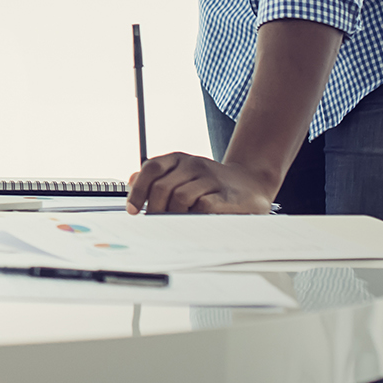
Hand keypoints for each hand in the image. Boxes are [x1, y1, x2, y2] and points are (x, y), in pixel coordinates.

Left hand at [127, 153, 277, 214]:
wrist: (252, 183)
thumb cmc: (212, 183)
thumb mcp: (182, 175)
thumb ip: (158, 178)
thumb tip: (131, 180)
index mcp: (179, 159)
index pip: (151, 169)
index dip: (138, 191)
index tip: (133, 211)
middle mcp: (193, 164)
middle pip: (162, 187)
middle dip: (154, 210)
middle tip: (155, 224)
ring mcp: (210, 178)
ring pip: (179, 197)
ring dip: (173, 215)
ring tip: (176, 223)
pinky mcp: (225, 196)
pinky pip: (202, 206)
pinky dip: (193, 217)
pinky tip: (195, 221)